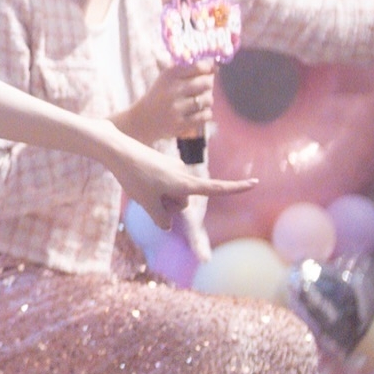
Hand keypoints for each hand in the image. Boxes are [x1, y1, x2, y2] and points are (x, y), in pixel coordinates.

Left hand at [102, 126, 254, 228]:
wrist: (118, 150)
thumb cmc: (134, 177)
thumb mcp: (147, 204)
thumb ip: (161, 219)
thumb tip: (167, 224)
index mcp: (183, 183)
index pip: (215, 188)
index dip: (236, 188)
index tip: (255, 183)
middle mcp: (182, 175)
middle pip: (182, 202)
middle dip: (168, 205)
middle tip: (147, 195)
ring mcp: (173, 170)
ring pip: (171, 194)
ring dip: (159, 197)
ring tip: (141, 186)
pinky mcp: (164, 166)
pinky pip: (163, 186)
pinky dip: (153, 189)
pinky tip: (138, 181)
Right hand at [117, 61, 215, 145]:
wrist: (143, 120)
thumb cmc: (161, 95)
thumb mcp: (167, 78)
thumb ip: (188, 70)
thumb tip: (215, 67)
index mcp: (169, 75)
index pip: (198, 66)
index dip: (209, 68)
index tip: (210, 71)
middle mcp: (172, 90)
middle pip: (206, 83)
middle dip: (208, 84)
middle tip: (203, 87)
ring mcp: (176, 108)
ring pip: (208, 100)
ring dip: (207, 100)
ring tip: (199, 101)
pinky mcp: (180, 124)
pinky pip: (205, 116)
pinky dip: (206, 114)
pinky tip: (198, 112)